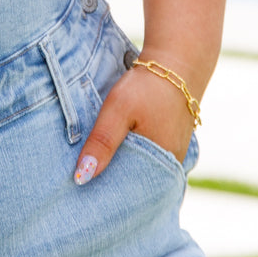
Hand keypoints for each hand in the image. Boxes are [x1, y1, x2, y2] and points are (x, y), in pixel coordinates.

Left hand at [73, 60, 195, 184]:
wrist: (176, 63)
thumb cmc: (147, 86)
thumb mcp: (118, 110)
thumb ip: (102, 142)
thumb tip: (81, 178)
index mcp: (161, 162)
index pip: (130, 192)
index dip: (106, 194)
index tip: (82, 192)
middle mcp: (171, 163)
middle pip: (136, 183)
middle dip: (112, 185)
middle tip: (83, 185)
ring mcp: (174, 154)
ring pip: (143, 170)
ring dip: (122, 170)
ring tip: (96, 172)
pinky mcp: (172, 142)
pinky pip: (149, 158)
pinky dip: (133, 158)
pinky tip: (115, 154)